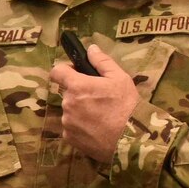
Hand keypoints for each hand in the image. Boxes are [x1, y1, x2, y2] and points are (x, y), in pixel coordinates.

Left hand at [49, 43, 139, 163]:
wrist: (131, 139)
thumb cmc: (126, 105)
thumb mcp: (120, 78)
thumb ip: (102, 61)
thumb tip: (91, 48)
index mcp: (77, 86)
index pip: (57, 72)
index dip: (66, 70)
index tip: (77, 74)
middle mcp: (67, 104)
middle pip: (67, 94)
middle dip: (80, 94)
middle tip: (100, 99)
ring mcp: (67, 123)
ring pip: (70, 112)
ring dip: (81, 112)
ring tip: (101, 118)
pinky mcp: (70, 138)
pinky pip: (72, 128)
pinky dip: (81, 127)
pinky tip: (97, 129)